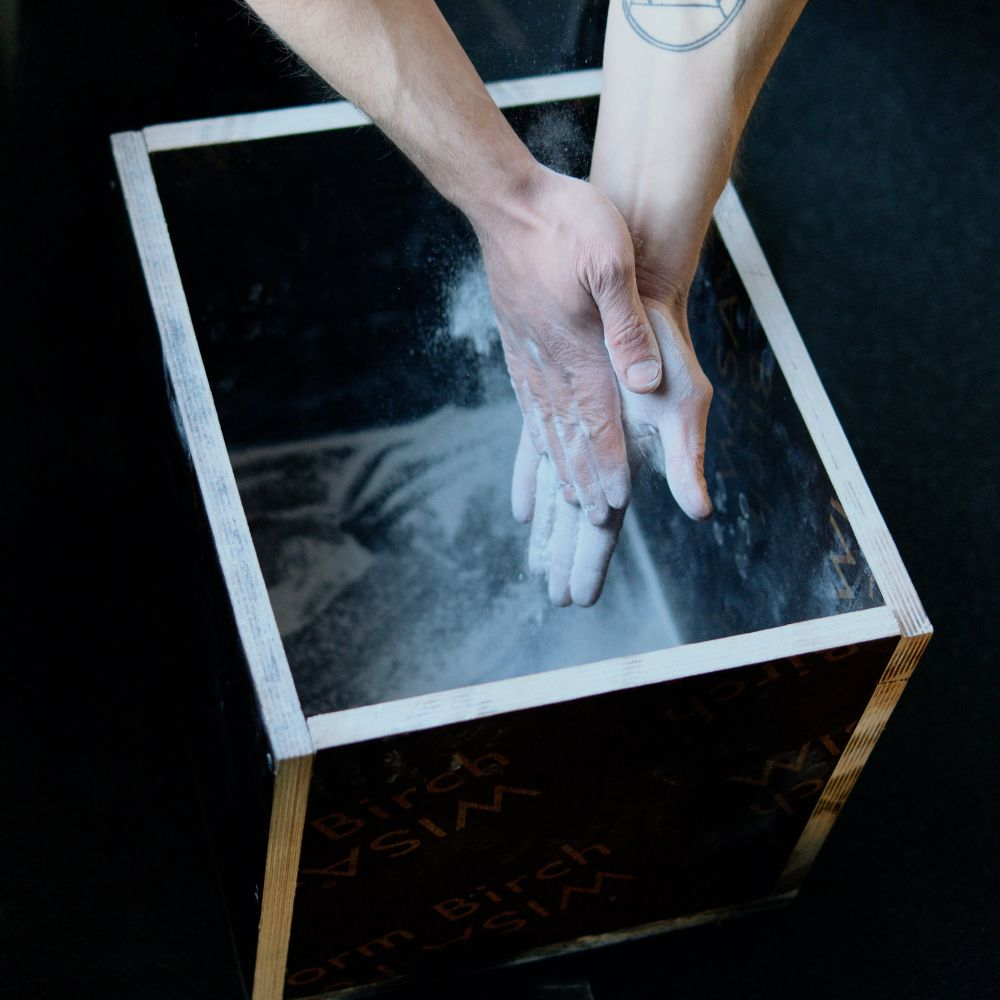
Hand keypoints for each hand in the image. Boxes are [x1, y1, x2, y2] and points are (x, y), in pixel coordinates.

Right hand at [474, 166, 665, 526]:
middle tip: (592, 520)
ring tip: (565, 498)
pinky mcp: (517, 344)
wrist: (509, 202)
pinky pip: (526, 403)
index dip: (609, 463)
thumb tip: (643, 383)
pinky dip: (533, 435)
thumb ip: (627, 326)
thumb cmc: (567, 222)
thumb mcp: (610, 262)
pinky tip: (536, 446)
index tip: (616, 503)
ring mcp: (529, 355)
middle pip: (569, 435)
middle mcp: (550, 363)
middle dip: (583, 479)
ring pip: (545, 425)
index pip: (597, 421)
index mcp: (578, 348)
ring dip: (558, 466)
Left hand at [512, 298, 712, 605]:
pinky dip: (529, 482)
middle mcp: (602, 455)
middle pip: (576, 522)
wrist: (638, 295)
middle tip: (555, 598)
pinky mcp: (560, 406)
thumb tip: (700, 513)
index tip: (577, 600)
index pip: (603, 529)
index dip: (589, 564)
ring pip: (557, 495)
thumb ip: (687, 460)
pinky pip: (536, 456)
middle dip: (566, 558)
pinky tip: (523, 507)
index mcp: (626, 464)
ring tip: (538, 566)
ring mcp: (580, 433)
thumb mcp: (682, 405)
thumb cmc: (666, 350)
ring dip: (549, 530)